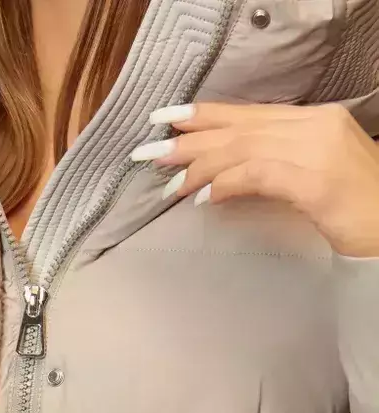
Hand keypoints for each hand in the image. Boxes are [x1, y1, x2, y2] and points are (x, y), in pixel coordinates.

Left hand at [130, 102, 378, 257]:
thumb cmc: (352, 208)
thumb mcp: (310, 177)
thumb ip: (271, 168)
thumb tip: (219, 179)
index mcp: (314, 120)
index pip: (249, 113)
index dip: (206, 116)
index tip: (167, 120)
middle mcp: (315, 126)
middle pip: (240, 128)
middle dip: (191, 140)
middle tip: (151, 152)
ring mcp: (317, 151)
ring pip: (244, 149)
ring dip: (202, 167)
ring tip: (171, 185)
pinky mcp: (316, 182)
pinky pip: (259, 175)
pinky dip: (228, 184)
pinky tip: (205, 198)